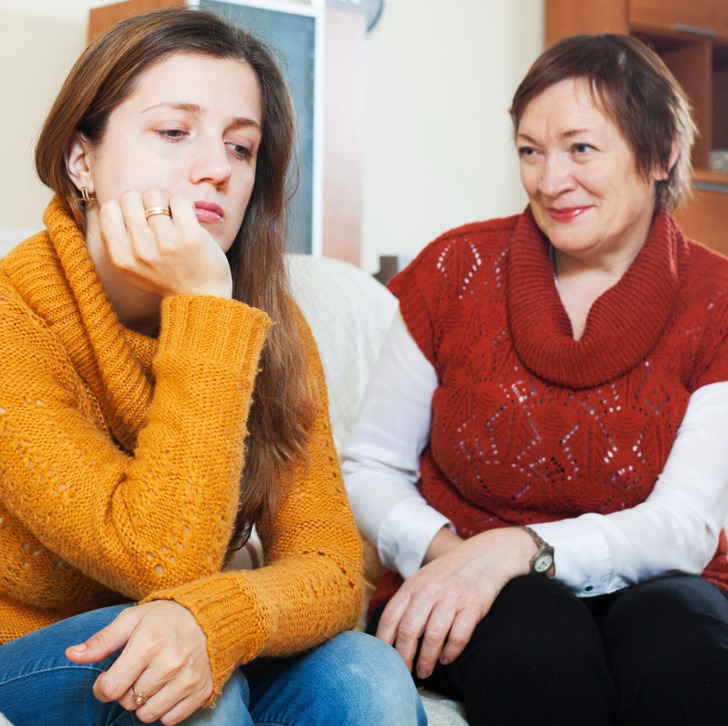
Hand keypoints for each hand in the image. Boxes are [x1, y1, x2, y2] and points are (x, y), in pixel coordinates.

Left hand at [66, 601, 212, 724]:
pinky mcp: (201, 691)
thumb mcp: (132, 620)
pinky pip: (170, 719)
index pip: (110, 688)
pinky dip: (164, 709)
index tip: (110, 678)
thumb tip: (71, 654)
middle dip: (126, 691)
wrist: (210, 616)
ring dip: (143, 703)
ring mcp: (187, 679)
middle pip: (128, 703)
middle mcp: (169, 664)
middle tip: (137, 672)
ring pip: (148, 715)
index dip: (102, 688)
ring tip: (151, 681)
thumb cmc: (165, 618)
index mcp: (148, 644)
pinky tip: (167, 688)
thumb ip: (101, 641)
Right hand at [99, 189, 232, 298]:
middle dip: (145, 202)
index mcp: (122, 257)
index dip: (125, 208)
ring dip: (165, 202)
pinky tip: (188, 219)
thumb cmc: (168, 278)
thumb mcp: (132, 269)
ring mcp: (165, 242)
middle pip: (130, 196)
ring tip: (174, 219)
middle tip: (158, 217)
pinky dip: (184, 205)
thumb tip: (113, 207)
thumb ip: (118, 243)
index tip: (140, 219)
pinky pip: (179, 200)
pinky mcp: (190, 236)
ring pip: (154, 194)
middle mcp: (141, 250)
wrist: (202, 298)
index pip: (108, 208)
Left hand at [376, 527, 535, 678]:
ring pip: (432, 637)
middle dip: (404, 657)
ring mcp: (452, 597)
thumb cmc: (451, 571)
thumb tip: (391, 633)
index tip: (383, 659)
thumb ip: (409, 601)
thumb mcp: (424, 578)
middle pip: (409, 630)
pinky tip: (446, 658)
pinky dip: (450, 652)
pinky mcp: (473, 605)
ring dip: (427, 660)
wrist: (488, 554)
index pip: (390, 616)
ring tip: (425, 671)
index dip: (384, 642)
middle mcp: (430, 590)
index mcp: (414, 584)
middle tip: (405, 672)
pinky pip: (458, 637)